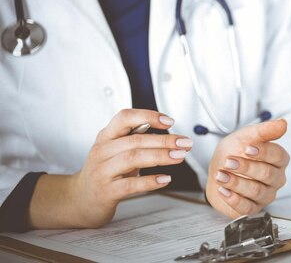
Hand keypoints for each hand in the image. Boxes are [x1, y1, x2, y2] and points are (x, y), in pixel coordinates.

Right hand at [64, 109, 192, 227]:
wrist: (80, 199)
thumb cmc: (105, 171)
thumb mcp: (116, 149)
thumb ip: (135, 137)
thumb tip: (163, 125)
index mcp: (106, 136)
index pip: (125, 117)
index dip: (148, 116)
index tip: (170, 121)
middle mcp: (102, 151)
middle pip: (136, 140)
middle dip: (164, 140)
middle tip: (185, 143)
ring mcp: (102, 171)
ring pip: (133, 159)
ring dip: (161, 156)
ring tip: (180, 156)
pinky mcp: (106, 192)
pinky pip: (131, 185)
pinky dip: (150, 181)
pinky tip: (165, 179)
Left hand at [206, 119, 288, 218]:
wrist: (218, 169)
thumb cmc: (235, 151)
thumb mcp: (246, 136)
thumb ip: (265, 130)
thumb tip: (283, 123)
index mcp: (278, 159)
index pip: (278, 156)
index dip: (263, 152)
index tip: (247, 148)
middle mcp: (276, 178)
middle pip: (267, 174)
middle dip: (246, 167)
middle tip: (229, 161)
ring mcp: (266, 195)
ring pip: (257, 192)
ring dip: (236, 183)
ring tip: (221, 175)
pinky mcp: (253, 208)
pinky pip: (247, 208)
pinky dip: (233, 199)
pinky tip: (223, 189)